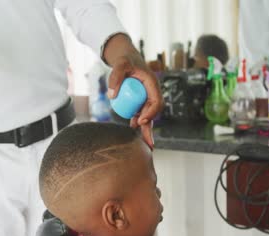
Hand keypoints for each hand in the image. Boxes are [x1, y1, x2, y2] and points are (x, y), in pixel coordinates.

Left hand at [104, 34, 162, 148]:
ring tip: (145, 144)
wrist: (125, 57)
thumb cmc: (125, 59)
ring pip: (148, 115)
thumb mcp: (120, 64)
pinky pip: (140, 112)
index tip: (141, 120)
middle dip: (151, 128)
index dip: (151, 113)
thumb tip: (112, 96)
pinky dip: (137, 122)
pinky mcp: (140, 99)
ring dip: (146, 128)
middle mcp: (151, 92)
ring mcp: (146, 97)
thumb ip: (116, 77)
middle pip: (154, 112)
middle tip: (148, 143)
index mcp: (152, 84)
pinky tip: (133, 129)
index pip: (156, 102)